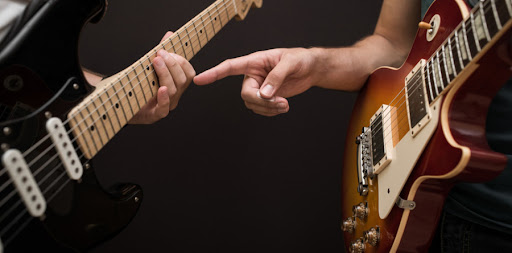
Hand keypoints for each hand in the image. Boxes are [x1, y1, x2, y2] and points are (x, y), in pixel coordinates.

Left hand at [129, 31, 195, 123]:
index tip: (166, 51)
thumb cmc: (137, 87)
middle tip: (159, 54)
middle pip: (182, 80)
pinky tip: (161, 88)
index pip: (188, 73)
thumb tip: (169, 34)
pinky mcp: (154, 115)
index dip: (181, 61)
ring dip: (166, 73)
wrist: (119, 105)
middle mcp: (174, 96)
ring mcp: (165, 106)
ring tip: (156, 62)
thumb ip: (161, 53)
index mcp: (175, 84)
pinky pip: (164, 108)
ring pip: (174, 90)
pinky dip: (164, 98)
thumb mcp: (150, 68)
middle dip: (172, 64)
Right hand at [194, 48, 321, 116]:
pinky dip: (271, 112)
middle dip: (262, 102)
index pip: (230, 67)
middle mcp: (253, 75)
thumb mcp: (290, 64)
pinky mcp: (266, 97)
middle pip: (246, 94)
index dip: (214, 74)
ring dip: (269, 109)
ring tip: (285, 105)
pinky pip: (260, 109)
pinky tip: (282, 107)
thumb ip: (276, 78)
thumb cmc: (300, 60)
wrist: (311, 69)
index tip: (198, 80)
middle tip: (281, 103)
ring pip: (252, 104)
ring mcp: (258, 87)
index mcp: (254, 61)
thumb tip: (264, 94)